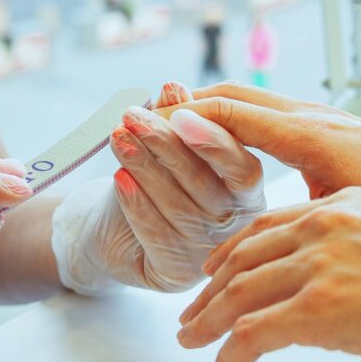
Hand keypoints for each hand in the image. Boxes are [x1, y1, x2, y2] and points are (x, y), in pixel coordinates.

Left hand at [52, 82, 266, 293]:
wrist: (114, 233)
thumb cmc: (150, 184)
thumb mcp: (165, 147)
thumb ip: (175, 120)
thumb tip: (174, 88)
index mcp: (246, 192)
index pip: (243, 168)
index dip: (214, 142)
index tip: (179, 113)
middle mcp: (234, 225)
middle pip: (205, 184)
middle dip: (166, 146)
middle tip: (133, 117)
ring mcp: (207, 252)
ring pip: (179, 206)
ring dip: (145, 169)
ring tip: (119, 138)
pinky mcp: (176, 274)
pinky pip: (156, 235)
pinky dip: (137, 204)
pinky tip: (120, 179)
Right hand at [157, 82, 360, 201]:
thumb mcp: (342, 212)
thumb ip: (291, 213)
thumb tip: (250, 239)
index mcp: (306, 133)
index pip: (226, 113)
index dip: (181, 119)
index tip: (144, 125)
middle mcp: (311, 115)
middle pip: (232, 94)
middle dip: (187, 104)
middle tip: (149, 122)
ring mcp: (322, 116)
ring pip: (252, 100)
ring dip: (211, 109)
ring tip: (176, 129)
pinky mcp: (332, 128)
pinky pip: (272, 114)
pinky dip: (240, 121)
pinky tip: (232, 145)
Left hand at [176, 186, 360, 361]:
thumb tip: (343, 285)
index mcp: (340, 205)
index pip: (266, 226)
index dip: (233, 252)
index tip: (216, 272)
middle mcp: (319, 226)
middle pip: (241, 258)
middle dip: (210, 289)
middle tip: (191, 312)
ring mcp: (316, 265)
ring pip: (235, 295)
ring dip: (207, 321)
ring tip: (191, 341)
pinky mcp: (317, 308)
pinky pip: (250, 336)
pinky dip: (227, 358)